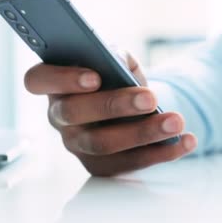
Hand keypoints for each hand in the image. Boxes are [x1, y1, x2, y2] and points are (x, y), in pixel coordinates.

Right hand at [24, 51, 197, 175]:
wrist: (130, 104)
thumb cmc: (115, 74)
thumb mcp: (115, 58)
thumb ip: (115, 56)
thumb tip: (120, 64)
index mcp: (52, 83)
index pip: (37, 80)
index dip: (62, 79)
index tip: (95, 77)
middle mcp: (58, 116)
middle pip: (75, 114)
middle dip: (114, 106)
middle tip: (150, 99)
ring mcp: (76, 144)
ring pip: (103, 143)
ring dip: (143, 133)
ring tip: (175, 121)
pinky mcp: (98, 166)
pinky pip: (127, 164)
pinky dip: (160, 153)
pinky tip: (185, 142)